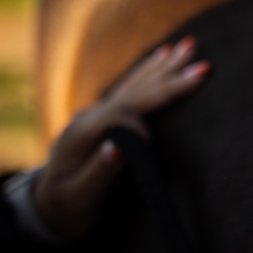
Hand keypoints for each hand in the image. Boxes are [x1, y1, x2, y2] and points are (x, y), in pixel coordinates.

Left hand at [33, 37, 209, 239]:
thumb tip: (119, 146)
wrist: (48, 207)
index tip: (147, 145)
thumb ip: (100, 171)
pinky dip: (152, 70)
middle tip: (204, 67)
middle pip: (134, 93)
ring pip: (136, 85)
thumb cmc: (69, 207)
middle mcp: (88, 116)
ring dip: (165, 66)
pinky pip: (133, 88)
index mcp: (81, 134)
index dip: (137, 126)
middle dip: (169, 79)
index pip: (119, 117)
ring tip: (190, 45)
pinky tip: (166, 53)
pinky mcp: (106, 115)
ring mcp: (96, 112)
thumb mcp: (81, 196)